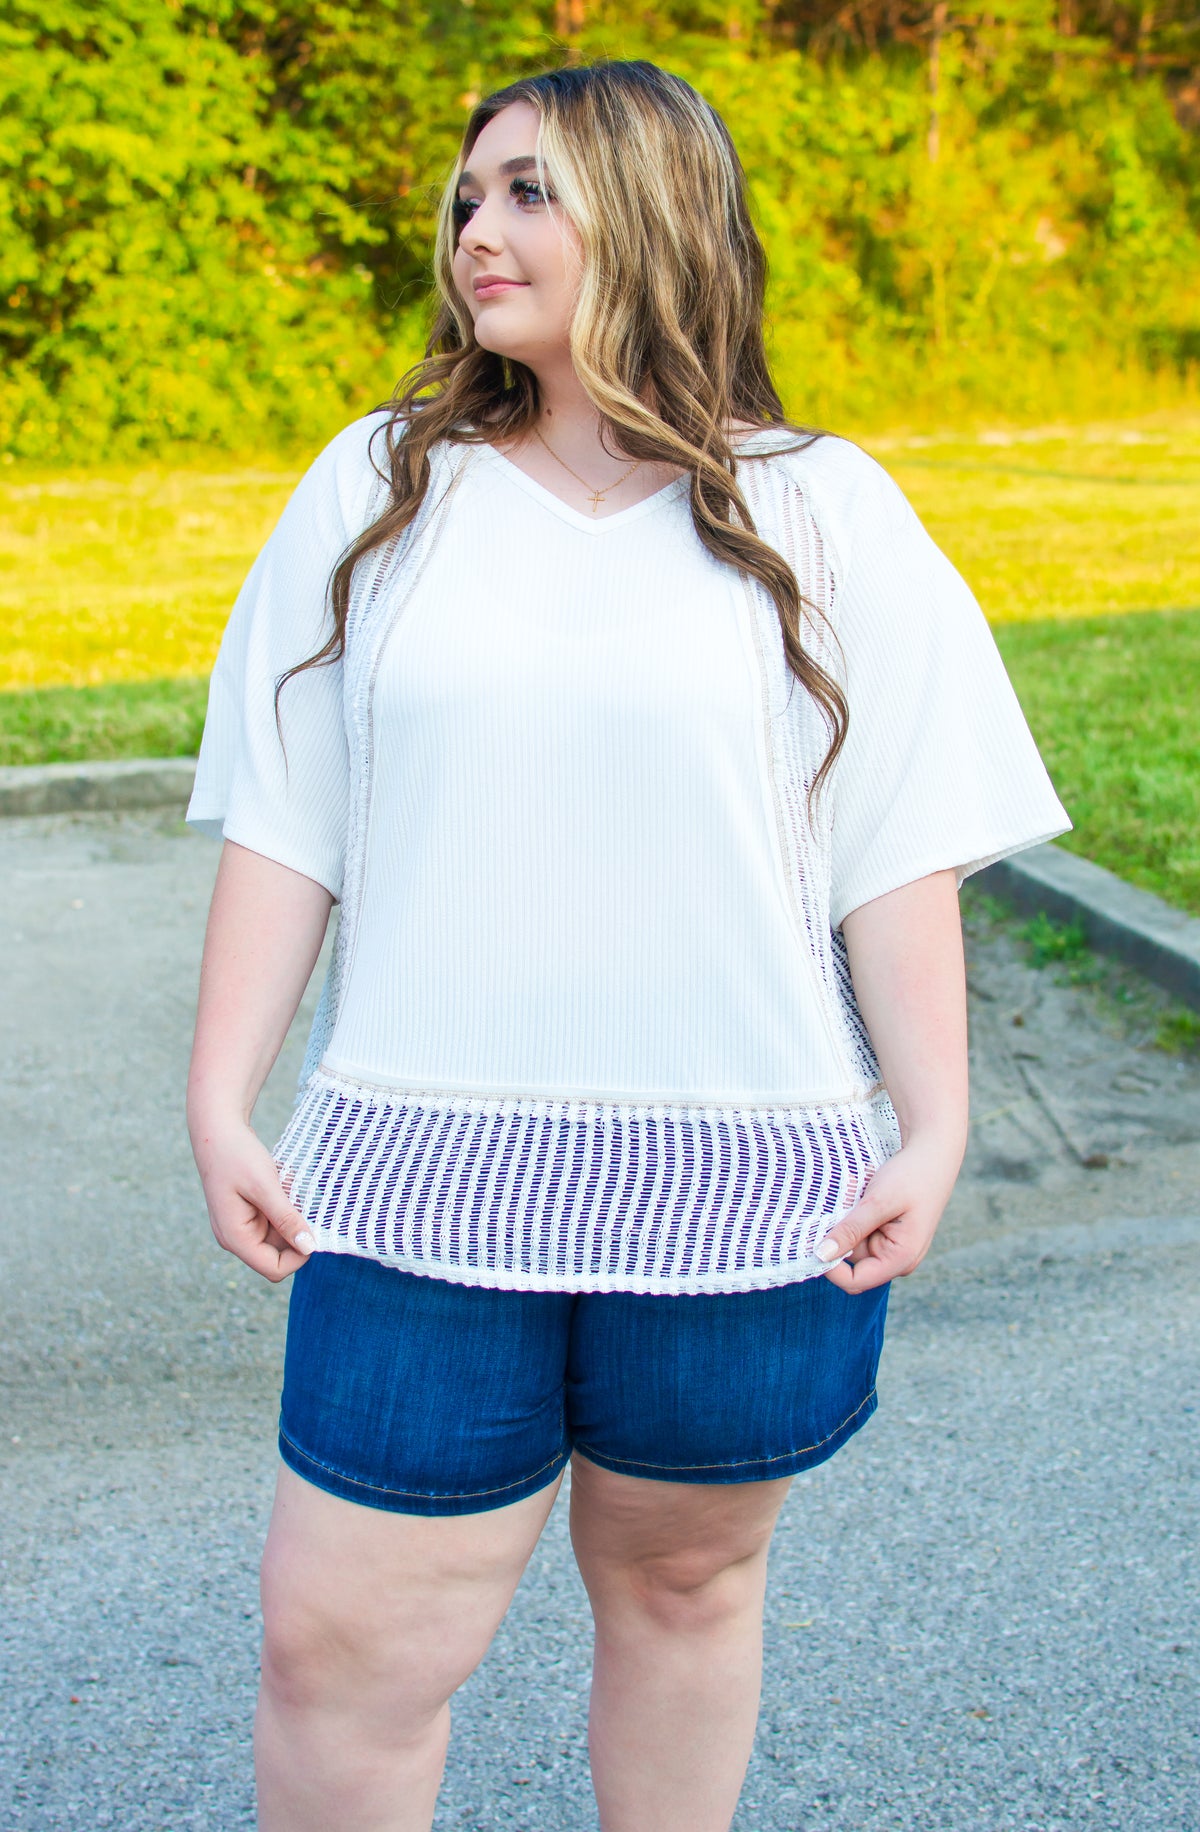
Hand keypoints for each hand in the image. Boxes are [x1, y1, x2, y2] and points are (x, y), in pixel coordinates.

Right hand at [190, 1112, 314, 1282]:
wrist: (217, 1129)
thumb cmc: (237, 1156)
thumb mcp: (265, 1186)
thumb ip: (286, 1219)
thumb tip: (309, 1248)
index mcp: (235, 1237)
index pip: (275, 1269)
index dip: (299, 1255)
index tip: (313, 1226)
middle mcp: (236, 1237)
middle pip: (280, 1252)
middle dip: (295, 1227)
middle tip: (294, 1195)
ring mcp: (241, 1226)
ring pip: (281, 1233)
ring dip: (291, 1211)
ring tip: (283, 1182)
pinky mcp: (248, 1213)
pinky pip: (276, 1217)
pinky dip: (285, 1202)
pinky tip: (279, 1179)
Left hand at [814, 1130, 963, 1293]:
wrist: (933, 1151)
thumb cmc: (912, 1176)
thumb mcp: (878, 1202)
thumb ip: (850, 1230)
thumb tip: (820, 1255)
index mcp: (901, 1259)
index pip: (855, 1281)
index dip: (830, 1266)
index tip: (814, 1238)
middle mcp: (897, 1259)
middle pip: (851, 1259)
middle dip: (841, 1230)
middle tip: (847, 1197)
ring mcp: (892, 1246)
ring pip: (852, 1240)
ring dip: (848, 1215)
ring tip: (859, 1188)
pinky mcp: (887, 1232)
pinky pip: (860, 1228)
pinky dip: (855, 1211)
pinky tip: (865, 1189)